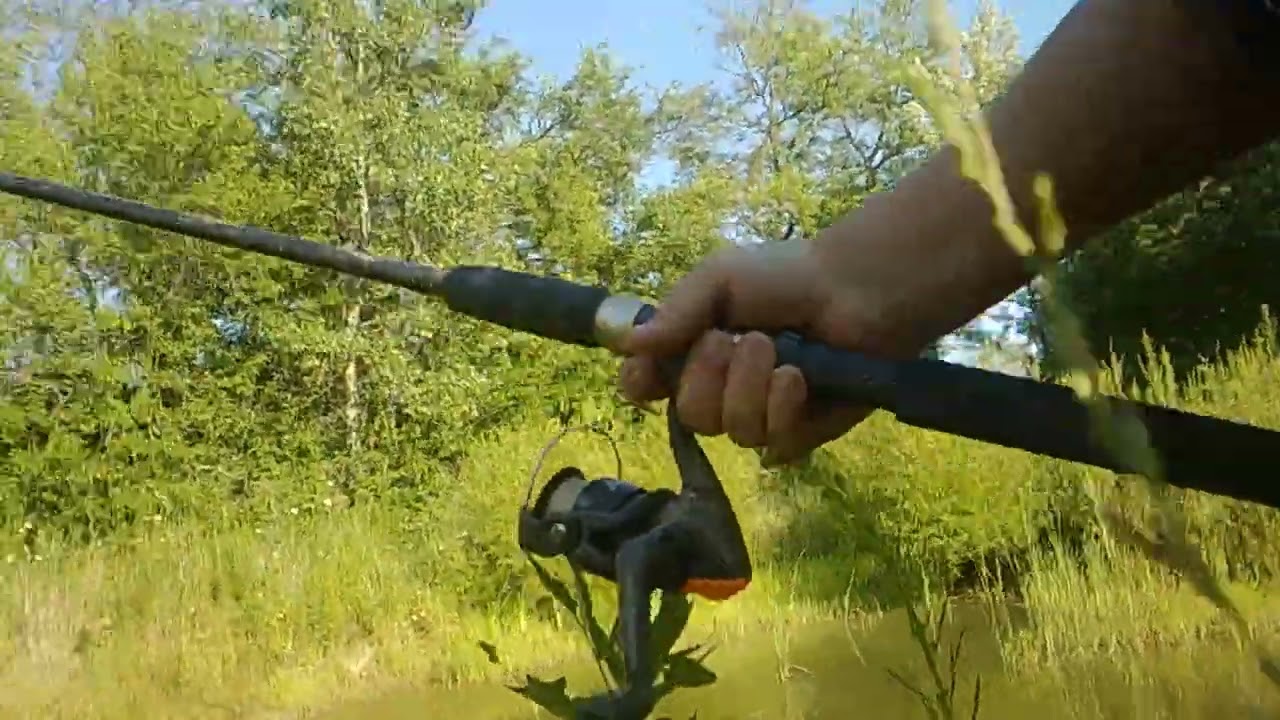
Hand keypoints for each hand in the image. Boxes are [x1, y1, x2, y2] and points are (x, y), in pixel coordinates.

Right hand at [618, 237, 926, 465]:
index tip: (645, 376)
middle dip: (708, 378)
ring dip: (750, 389)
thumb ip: (676, 312)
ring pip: (731, 430)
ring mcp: (761, 415)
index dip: (641, 385)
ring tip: (776, 351)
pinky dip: (782, 408)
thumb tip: (628, 344)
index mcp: (694, 351)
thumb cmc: (788, 276)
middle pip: (689, 415)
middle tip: (737, 340)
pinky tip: (798, 379)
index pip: (648, 385)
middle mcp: (722, 388)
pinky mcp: (802, 433)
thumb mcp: (720, 278)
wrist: (858, 290)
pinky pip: (773, 443)